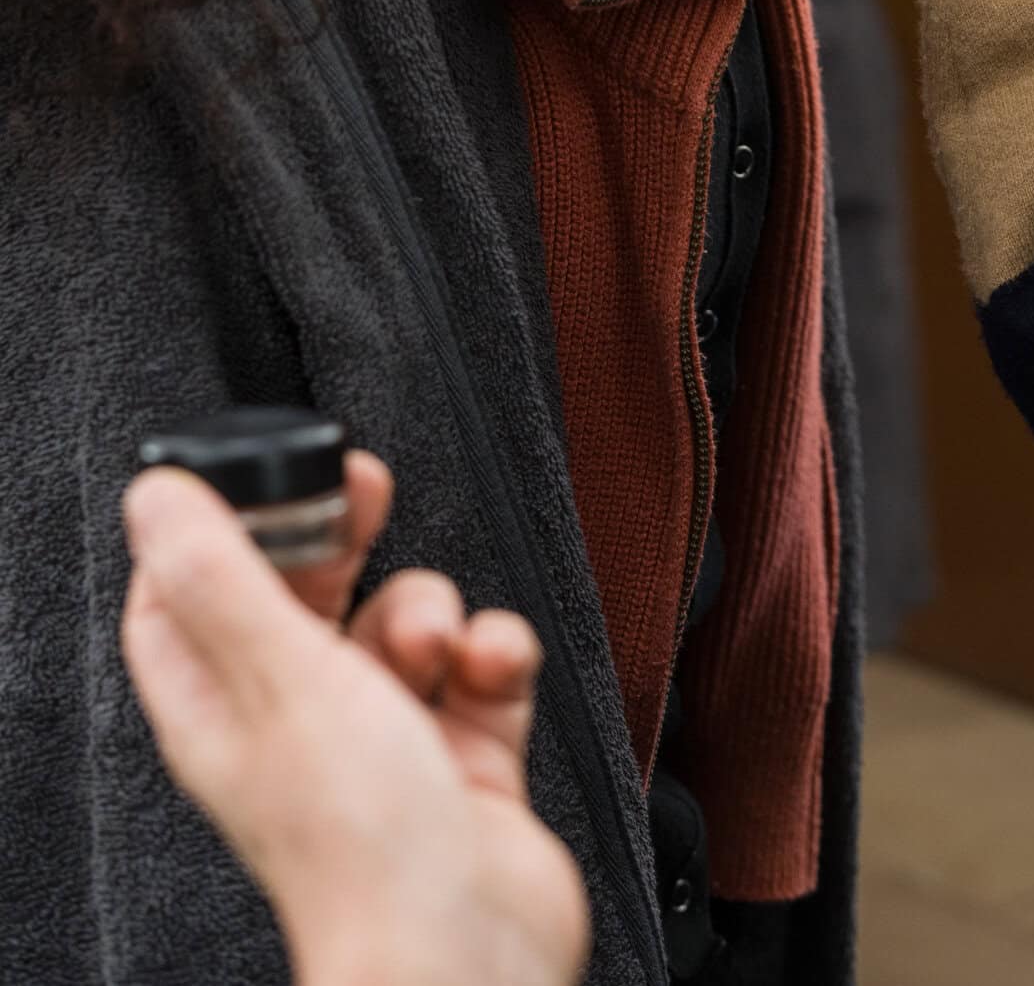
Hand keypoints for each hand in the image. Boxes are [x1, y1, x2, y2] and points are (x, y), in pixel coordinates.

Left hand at [121, 466, 588, 985]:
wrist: (469, 948)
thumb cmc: (362, 845)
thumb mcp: (283, 678)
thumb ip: (227, 576)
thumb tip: (157, 496)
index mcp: (223, 711)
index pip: (185, 603)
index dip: (215, 532)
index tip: (262, 477)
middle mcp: (295, 725)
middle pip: (302, 596)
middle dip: (340, 538)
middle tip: (365, 491)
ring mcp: (382, 741)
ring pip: (401, 623)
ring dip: (429, 608)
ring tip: (436, 644)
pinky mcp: (461, 758)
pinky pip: (477, 667)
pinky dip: (494, 652)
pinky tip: (492, 666)